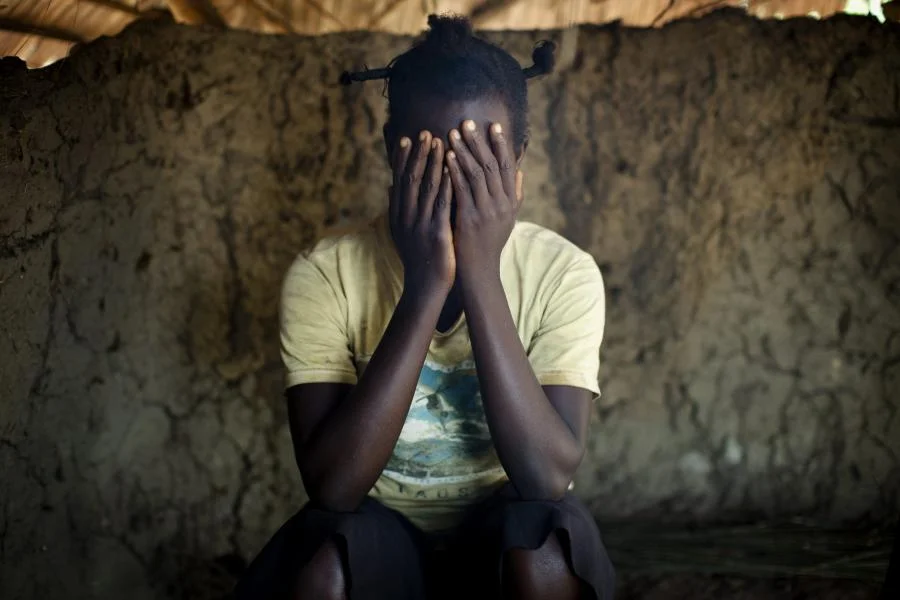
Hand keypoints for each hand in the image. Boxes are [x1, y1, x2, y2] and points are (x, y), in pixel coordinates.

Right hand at [389, 130, 454, 294]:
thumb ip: (398, 208)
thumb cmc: (418, 259)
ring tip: (441, 141)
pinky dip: (446, 183)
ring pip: (426, 187)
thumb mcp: (402, 232)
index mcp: (397, 215)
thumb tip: (391, 186)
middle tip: (426, 132)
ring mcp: (420, 224)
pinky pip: (442, 203)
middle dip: (419, 154)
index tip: (407, 138)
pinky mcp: (436, 232)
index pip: (399, 180)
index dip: (402, 158)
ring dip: (433, 162)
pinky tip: (452, 169)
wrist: (425, 287)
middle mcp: (405, 217)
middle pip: (411, 178)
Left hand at [446, 120, 522, 279]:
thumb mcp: (507, 218)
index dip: (501, 145)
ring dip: (465, 151)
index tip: (494, 126)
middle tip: (468, 122)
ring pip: (477, 173)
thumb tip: (519, 169)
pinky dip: (455, 170)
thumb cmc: (489, 244)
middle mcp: (502, 204)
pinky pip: (463, 189)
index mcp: (510, 202)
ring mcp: (487, 211)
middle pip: (492, 165)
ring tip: (453, 133)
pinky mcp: (471, 218)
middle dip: (479, 142)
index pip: (508, 166)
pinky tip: (446, 157)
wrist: (479, 272)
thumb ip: (514, 194)